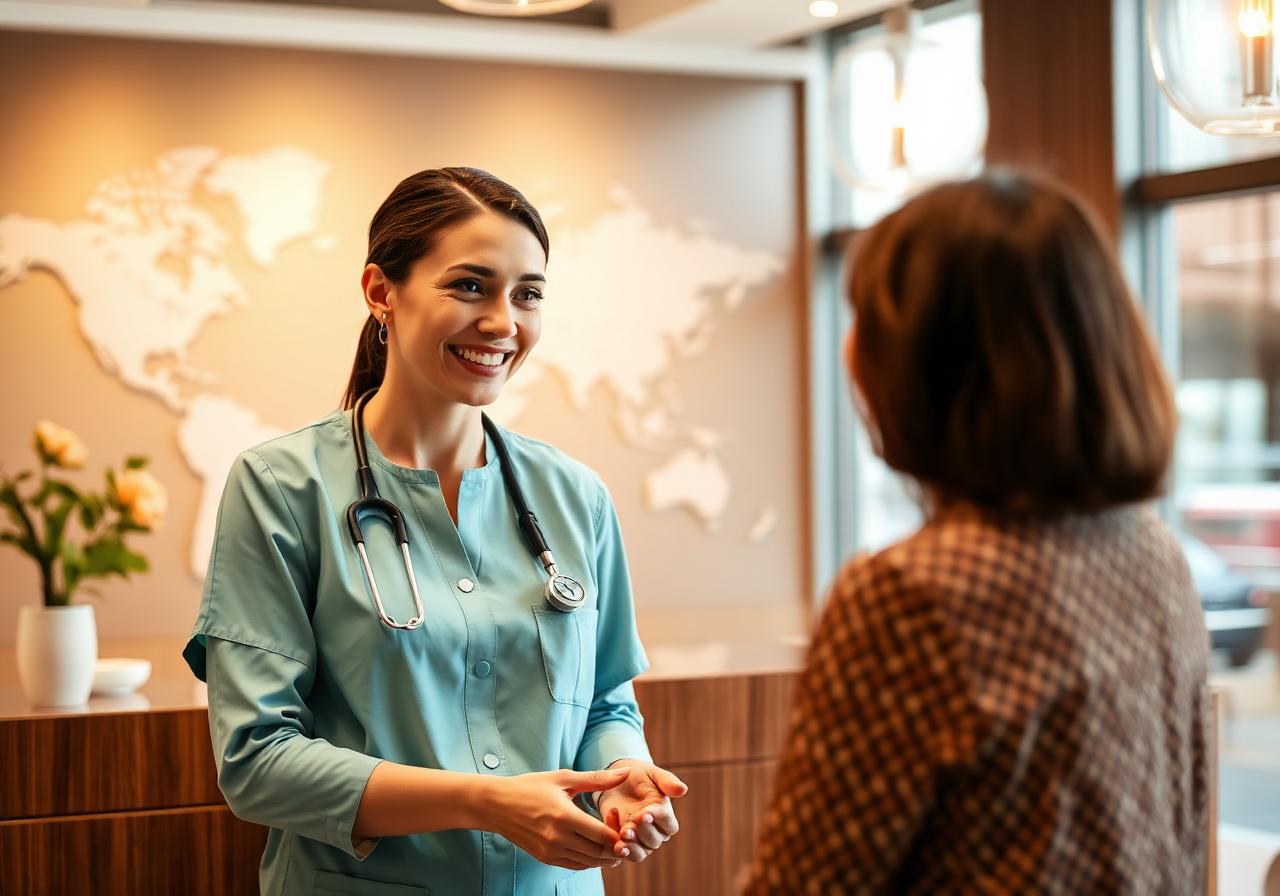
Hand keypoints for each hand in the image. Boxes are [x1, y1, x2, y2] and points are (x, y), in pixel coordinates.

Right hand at [483, 767, 628, 870]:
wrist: (496, 804)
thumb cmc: (530, 787)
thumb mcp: (563, 778)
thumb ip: (597, 779)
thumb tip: (624, 773)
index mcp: (564, 816)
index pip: (602, 835)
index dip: (619, 834)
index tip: (625, 824)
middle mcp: (557, 838)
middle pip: (598, 852)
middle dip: (615, 847)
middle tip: (624, 836)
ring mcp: (550, 851)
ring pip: (588, 863)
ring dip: (604, 856)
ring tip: (612, 843)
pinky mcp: (544, 858)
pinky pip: (574, 866)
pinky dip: (588, 860)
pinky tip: (593, 848)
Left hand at [596, 760, 687, 862]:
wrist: (616, 782)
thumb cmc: (639, 776)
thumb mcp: (652, 774)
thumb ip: (667, 781)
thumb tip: (683, 789)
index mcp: (665, 815)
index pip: (668, 825)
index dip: (657, 820)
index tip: (644, 813)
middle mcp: (655, 831)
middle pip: (654, 840)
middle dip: (642, 833)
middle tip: (629, 824)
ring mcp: (640, 840)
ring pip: (641, 852)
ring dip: (632, 846)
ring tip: (622, 834)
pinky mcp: (625, 844)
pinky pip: (626, 854)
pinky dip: (621, 851)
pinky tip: (616, 845)